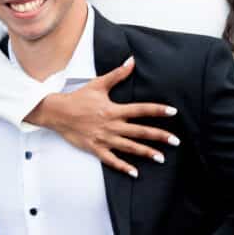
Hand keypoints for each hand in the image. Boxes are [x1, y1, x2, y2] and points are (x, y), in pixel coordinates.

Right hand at [28, 58, 178, 176]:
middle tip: (176, 141)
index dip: (158, 110)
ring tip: (161, 158)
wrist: (57, 113)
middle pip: (140, 131)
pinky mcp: (96, 149)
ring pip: (130, 147)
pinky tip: (135, 173)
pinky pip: (112, 160)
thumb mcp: (99, 84)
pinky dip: (123, 167)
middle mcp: (112, 125)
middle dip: (159, 136)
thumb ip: (118, 74)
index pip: (141, 109)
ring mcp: (104, 139)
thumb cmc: (78, 98)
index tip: (173, 112)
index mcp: (114, 109)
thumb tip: (132, 61)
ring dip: (146, 153)